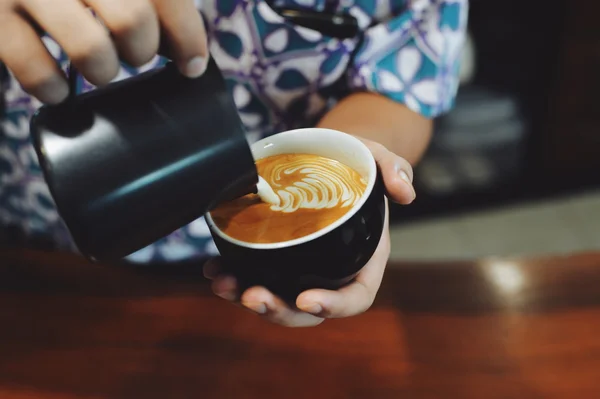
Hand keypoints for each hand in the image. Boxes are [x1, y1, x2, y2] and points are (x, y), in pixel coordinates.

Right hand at [0, 0, 207, 103]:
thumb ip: (152, 2)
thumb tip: (190, 55)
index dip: (187, 36)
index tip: (192, 65)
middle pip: (133, 22)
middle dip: (141, 51)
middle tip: (133, 53)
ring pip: (91, 49)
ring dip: (103, 71)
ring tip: (99, 67)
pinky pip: (37, 72)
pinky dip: (54, 89)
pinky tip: (58, 87)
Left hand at [203, 137, 415, 326]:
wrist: (331, 160)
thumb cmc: (357, 166)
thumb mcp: (379, 159)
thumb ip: (395, 170)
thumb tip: (406, 193)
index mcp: (362, 260)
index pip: (355, 297)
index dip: (333, 305)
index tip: (306, 298)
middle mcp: (330, 272)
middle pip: (307, 309)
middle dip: (278, 309)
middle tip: (252, 295)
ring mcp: (301, 267)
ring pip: (276, 297)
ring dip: (246, 297)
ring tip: (222, 283)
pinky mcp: (277, 256)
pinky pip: (256, 274)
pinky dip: (233, 275)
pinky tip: (213, 268)